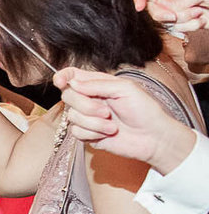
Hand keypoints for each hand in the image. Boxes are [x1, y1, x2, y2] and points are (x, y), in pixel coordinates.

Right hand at [54, 67, 199, 172]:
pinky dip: (93, 133)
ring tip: (113, 125)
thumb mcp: (124, 89)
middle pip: (68, 96)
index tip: (60, 82)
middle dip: (85, 105)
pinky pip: (76, 132)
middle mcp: (90, 99)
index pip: (73, 76)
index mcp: (98, 84)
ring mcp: (87, 117)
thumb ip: (97, 84)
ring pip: (72, 116)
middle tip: (106, 111)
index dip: (62, 77)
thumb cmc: (145, 110)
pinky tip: (108, 134)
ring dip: (94, 122)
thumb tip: (72, 83)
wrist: (152, 138)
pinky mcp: (87, 134)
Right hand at [135, 0, 208, 32]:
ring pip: (166, 19)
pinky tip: (202, 21)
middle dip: (165, 13)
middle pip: (154, 5)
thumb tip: (171, 10)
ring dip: (183, 20)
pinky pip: (178, 27)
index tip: (139, 6)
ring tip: (199, 14)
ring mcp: (182, 8)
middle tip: (176, 16)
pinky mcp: (187, 21)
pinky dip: (190, 27)